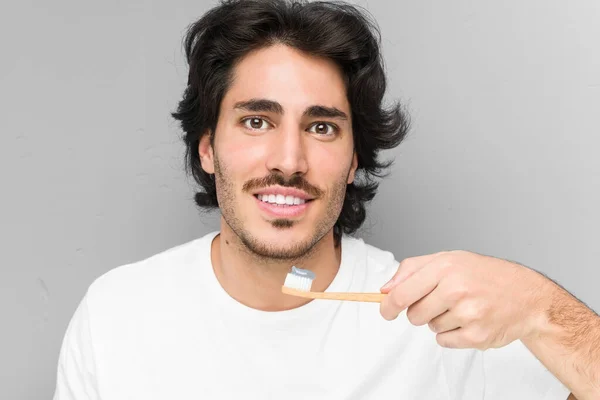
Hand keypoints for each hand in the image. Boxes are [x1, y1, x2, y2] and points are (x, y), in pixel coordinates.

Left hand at [379, 250, 550, 349]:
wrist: (527, 296)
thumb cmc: (486, 275)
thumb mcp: (449, 259)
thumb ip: (412, 270)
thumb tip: (385, 289)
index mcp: (445, 267)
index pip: (403, 292)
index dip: (389, 305)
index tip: (385, 310)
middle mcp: (456, 289)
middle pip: (414, 315)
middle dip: (420, 312)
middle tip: (440, 302)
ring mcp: (468, 314)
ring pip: (430, 327)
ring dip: (440, 321)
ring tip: (462, 307)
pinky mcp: (477, 336)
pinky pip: (444, 341)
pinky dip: (451, 335)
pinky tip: (468, 321)